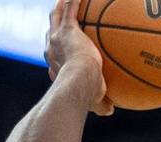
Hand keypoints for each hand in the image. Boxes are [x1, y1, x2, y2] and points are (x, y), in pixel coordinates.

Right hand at [45, 0, 111, 115]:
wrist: (78, 82)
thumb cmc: (86, 94)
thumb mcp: (95, 100)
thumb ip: (102, 104)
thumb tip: (110, 111)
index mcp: (55, 65)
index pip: (54, 53)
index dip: (56, 47)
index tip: (62, 44)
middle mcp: (51, 50)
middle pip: (50, 31)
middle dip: (54, 21)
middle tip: (59, 13)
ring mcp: (57, 38)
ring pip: (55, 15)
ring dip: (60, 5)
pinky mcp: (66, 29)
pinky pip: (70, 8)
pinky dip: (73, 0)